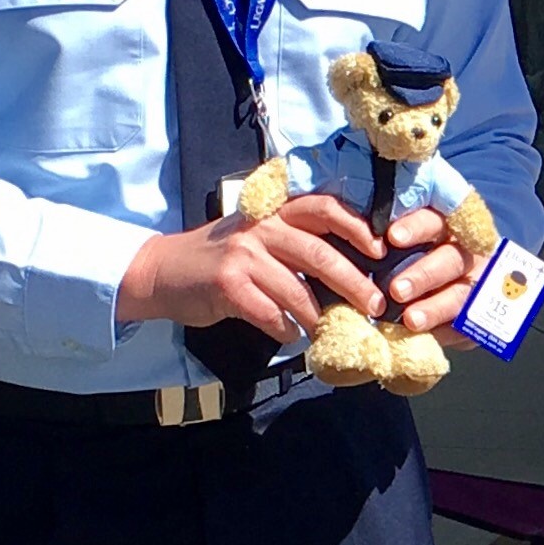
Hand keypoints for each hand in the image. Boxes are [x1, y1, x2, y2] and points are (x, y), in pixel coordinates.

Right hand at [118, 191, 383, 342]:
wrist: (162, 270)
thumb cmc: (222, 257)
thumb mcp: (258, 236)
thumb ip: (296, 243)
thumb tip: (352, 272)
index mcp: (274, 212)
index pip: (324, 208)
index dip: (357, 226)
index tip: (381, 250)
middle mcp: (261, 228)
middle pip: (319, 254)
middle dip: (354, 282)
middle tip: (374, 304)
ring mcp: (243, 256)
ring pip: (297, 291)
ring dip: (320, 317)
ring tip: (333, 330)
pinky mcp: (228, 286)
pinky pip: (271, 314)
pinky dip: (286, 329)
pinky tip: (291, 336)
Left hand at [382, 207, 483, 333]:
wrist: (459, 286)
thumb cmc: (414, 260)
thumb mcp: (406, 242)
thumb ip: (390, 243)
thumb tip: (360, 246)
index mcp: (447, 227)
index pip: (435, 221)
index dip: (417, 227)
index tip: (393, 237)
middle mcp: (467, 252)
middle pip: (451, 259)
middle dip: (424, 275)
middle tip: (397, 290)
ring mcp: (480, 284)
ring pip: (461, 294)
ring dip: (436, 308)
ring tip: (412, 320)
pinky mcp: (481, 314)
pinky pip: (469, 323)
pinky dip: (448, 330)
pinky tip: (427, 335)